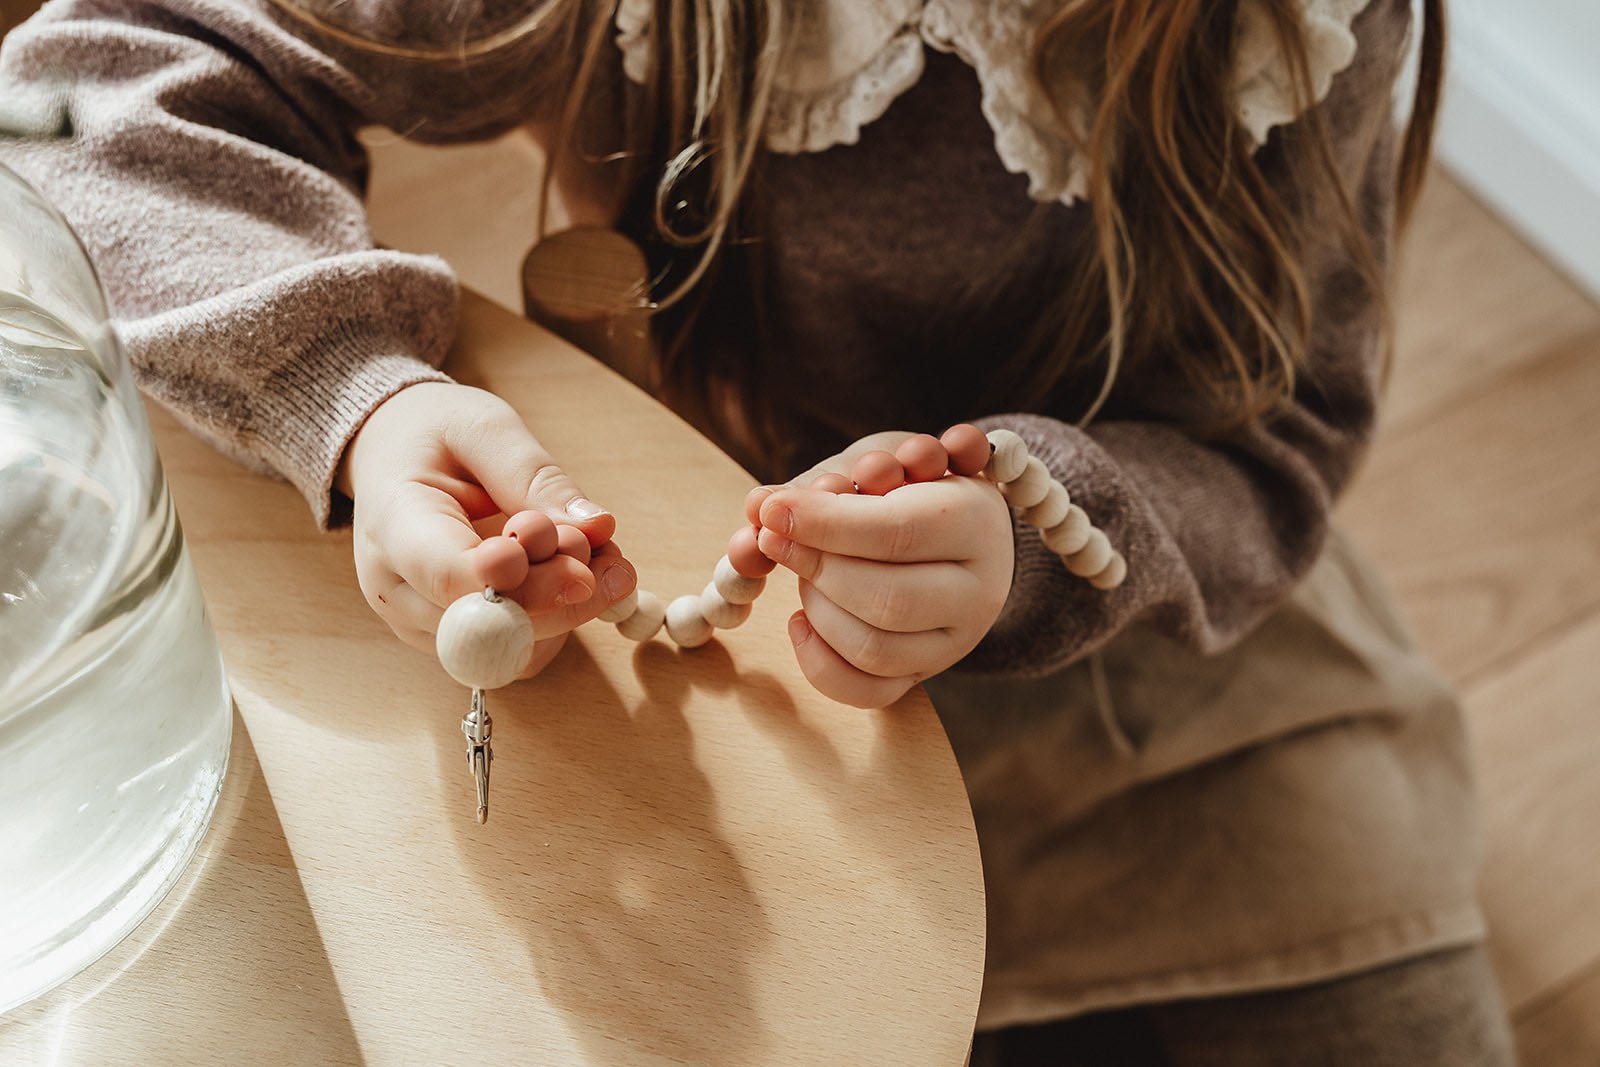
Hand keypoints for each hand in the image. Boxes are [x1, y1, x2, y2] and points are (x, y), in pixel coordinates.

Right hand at [339, 382, 636, 675]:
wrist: (393, 454)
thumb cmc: (434, 435)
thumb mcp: (484, 428)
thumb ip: (534, 477)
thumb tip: (597, 527)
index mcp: (392, 525)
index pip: (449, 575)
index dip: (519, 584)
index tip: (580, 569)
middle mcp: (399, 589)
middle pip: (486, 624)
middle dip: (559, 594)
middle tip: (609, 552)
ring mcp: (424, 621)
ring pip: (509, 648)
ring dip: (567, 608)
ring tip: (593, 550)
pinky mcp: (456, 636)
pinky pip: (519, 650)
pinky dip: (559, 616)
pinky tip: (577, 571)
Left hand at [755, 433, 1013, 707]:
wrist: (960, 524)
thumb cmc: (909, 484)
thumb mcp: (873, 465)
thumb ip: (819, 487)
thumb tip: (759, 508)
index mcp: (977, 519)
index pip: (897, 533)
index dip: (825, 524)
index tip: (772, 511)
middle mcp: (978, 590)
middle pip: (889, 599)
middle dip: (817, 570)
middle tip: (777, 540)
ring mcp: (956, 640)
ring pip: (875, 649)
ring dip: (816, 609)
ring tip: (803, 572)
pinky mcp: (926, 672)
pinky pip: (868, 692)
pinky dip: (819, 662)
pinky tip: (800, 620)